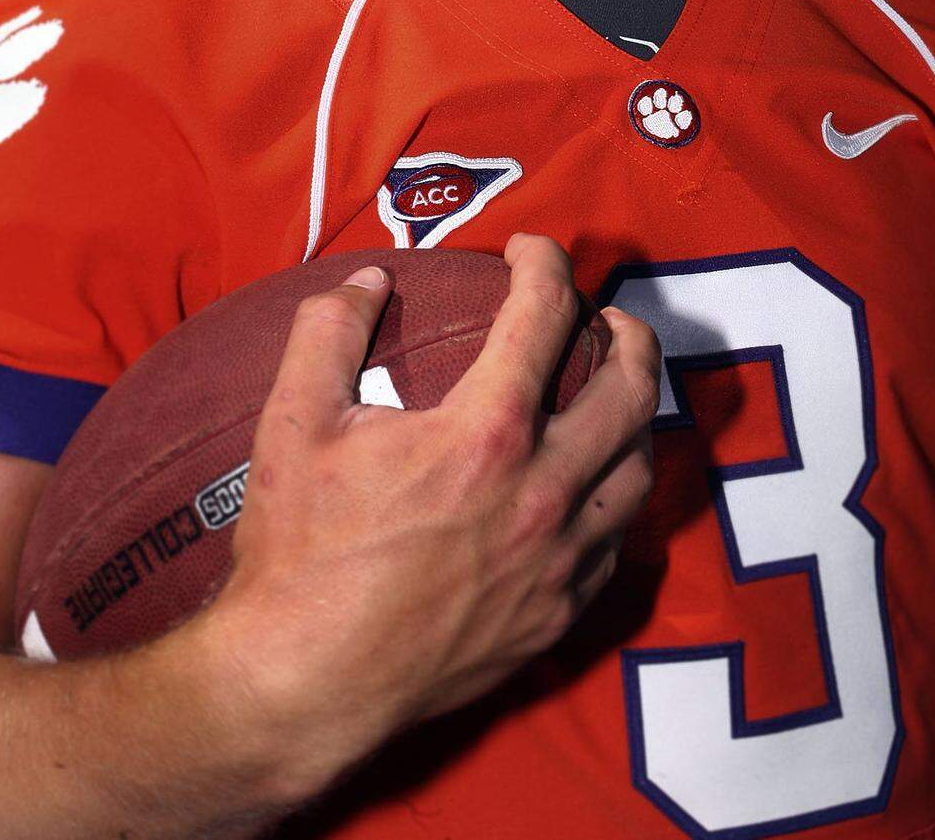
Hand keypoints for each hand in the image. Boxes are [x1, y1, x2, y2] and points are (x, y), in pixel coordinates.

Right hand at [199, 235, 659, 805]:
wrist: (303, 684)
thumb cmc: (298, 550)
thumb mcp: (293, 422)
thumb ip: (331, 330)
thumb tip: (370, 280)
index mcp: (486, 431)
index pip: (545, 312)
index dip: (544, 260)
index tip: (527, 249)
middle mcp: (543, 491)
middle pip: (630, 384)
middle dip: (625, 330)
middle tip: (599, 315)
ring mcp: (560, 560)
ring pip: (640, 466)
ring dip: (634, 414)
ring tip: (609, 392)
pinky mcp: (559, 615)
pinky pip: (617, 542)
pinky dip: (613, 497)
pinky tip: (587, 487)